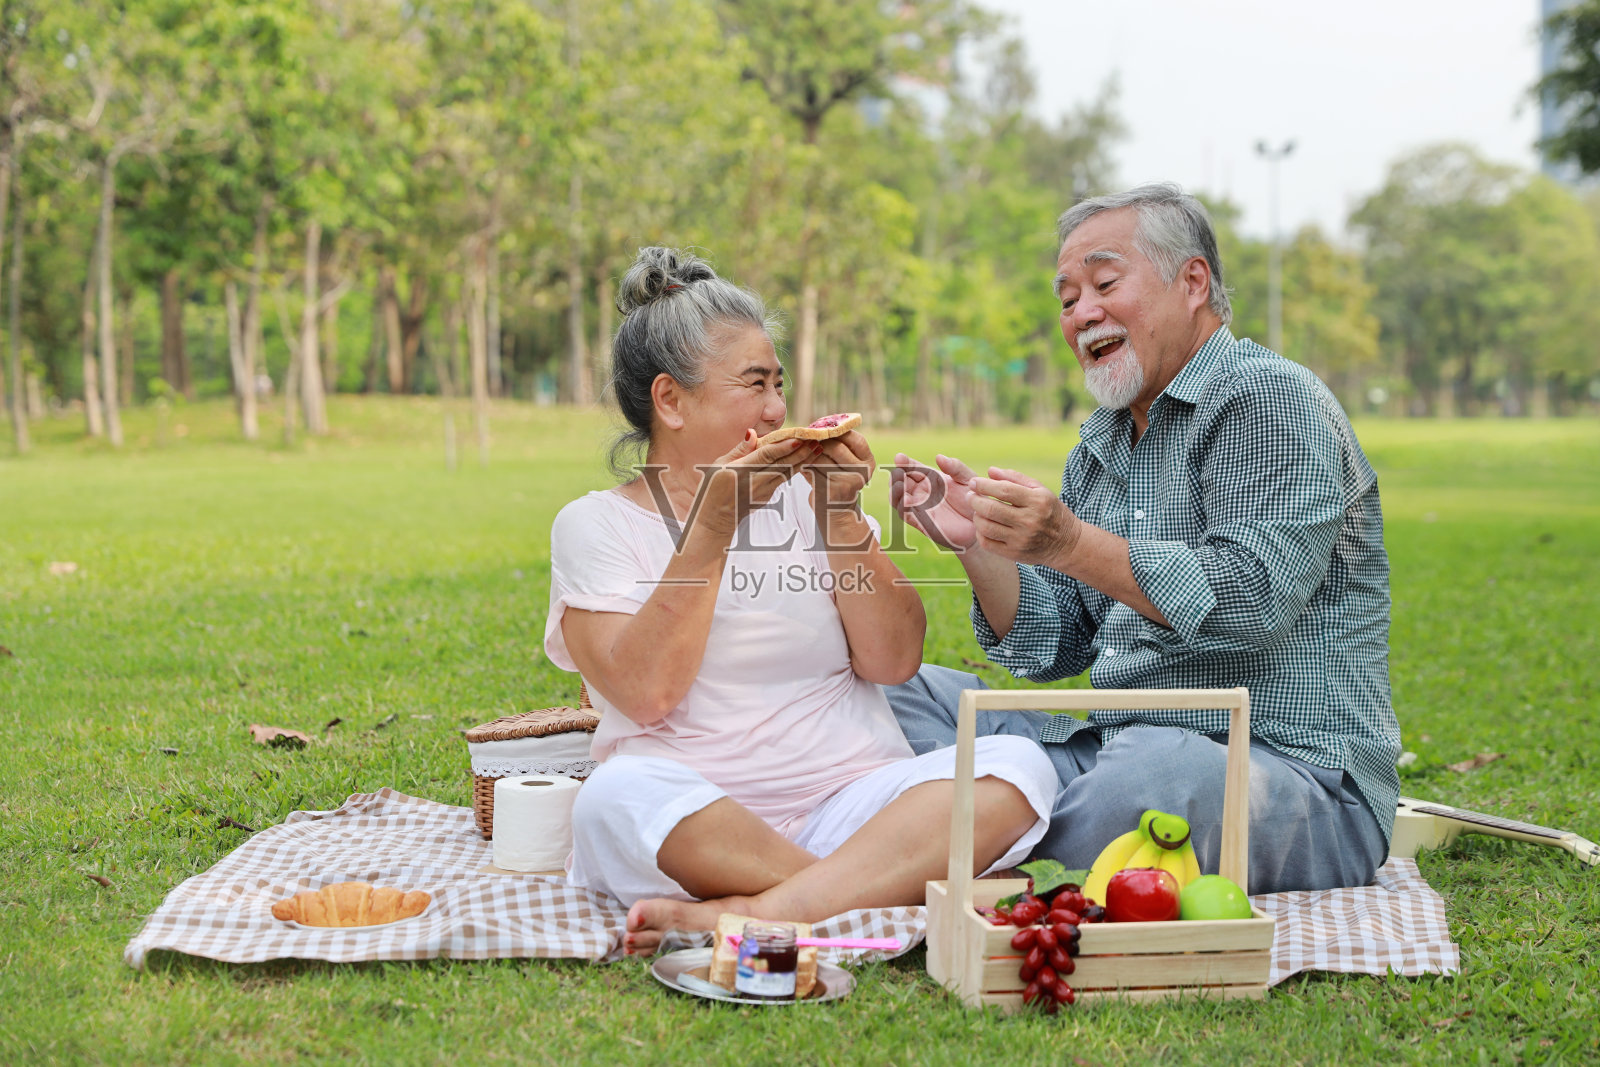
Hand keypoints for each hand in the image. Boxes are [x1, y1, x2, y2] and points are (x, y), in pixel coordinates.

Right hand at [683, 431, 816, 539]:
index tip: (799, 439)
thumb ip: (739, 450)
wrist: (715, 519)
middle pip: (781, 465)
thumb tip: (753, 432)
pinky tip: (806, 461)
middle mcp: (754, 482)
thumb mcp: (718, 465)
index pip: (766, 457)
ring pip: (786, 473)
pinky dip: (796, 470)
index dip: (783, 448)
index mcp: (740, 471)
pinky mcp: (768, 497)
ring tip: (817, 449)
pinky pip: (784, 480)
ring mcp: (762, 492)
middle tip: (816, 440)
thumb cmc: (713, 487)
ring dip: (803, 461)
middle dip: (800, 452)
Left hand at [802, 430, 875, 506]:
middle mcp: (862, 472)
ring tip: (804, 452)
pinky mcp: (830, 491)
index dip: (838, 431)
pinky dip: (804, 465)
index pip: (855, 438)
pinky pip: (812, 469)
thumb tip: (819, 424)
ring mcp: (847, 483)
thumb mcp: (847, 461)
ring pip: (821, 457)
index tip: (824, 428)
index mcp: (868, 461)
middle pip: (835, 446)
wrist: (837, 510)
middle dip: (820, 441)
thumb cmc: (838, 478)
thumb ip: (839, 442)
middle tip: (809, 440)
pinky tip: (803, 466)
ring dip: (810, 453)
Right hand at [889, 452, 978, 550]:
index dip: (904, 463)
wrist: (982, 522)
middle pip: (901, 483)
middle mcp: (922, 492)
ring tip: (898, 485)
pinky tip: (905, 501)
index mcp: (930, 478)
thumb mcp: (966, 478)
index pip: (912, 468)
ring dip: (895, 492)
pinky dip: (903, 509)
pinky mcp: (923, 524)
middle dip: (896, 477)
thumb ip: (955, 467)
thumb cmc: (974, 499)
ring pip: (899, 499)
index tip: (899, 457)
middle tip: (897, 472)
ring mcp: (921, 508)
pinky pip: (908, 516)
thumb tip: (939, 457)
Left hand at [968, 467, 1081, 565]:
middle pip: (991, 509)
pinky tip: (982, 526)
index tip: (973, 482)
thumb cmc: (1050, 511)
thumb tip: (990, 471)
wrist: (1066, 543)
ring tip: (977, 510)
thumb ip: (1015, 478)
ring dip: (976, 516)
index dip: (984, 485)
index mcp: (1037, 501)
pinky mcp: (1014, 553)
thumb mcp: (1040, 490)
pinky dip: (980, 533)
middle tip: (970, 495)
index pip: (1004, 490)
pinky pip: (987, 543)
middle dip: (975, 500)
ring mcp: (1021, 539)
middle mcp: (1030, 521)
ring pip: (986, 527)